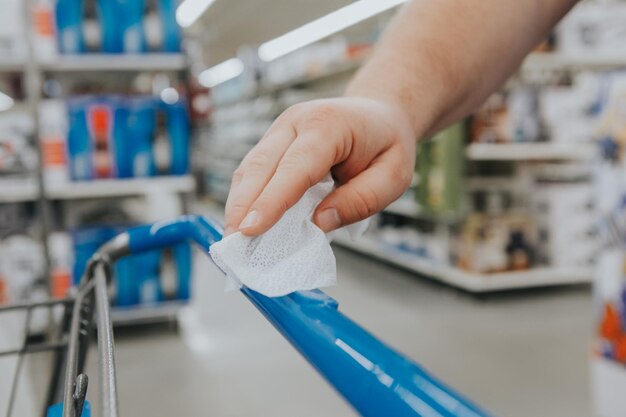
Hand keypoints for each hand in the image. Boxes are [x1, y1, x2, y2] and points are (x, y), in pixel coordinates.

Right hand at [224, 97, 416, 235]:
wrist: (378, 112)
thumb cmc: (387, 144)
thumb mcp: (394, 175)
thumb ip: (361, 200)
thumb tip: (318, 223)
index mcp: (328, 125)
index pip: (295, 167)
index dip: (271, 200)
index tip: (251, 230)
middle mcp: (296, 121)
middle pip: (261, 165)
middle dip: (243, 206)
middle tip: (232, 245)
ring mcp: (281, 130)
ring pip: (250, 167)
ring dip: (238, 203)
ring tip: (231, 240)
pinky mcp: (274, 142)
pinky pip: (254, 170)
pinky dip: (245, 197)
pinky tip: (242, 222)